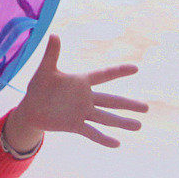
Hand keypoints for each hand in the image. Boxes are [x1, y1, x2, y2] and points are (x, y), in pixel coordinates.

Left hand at [6, 35, 148, 150]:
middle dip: (128, 104)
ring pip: (106, 118)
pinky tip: (118, 144)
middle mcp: (85, 98)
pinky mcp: (75, 125)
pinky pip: (92, 132)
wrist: (31, 108)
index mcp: (81, 81)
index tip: (136, 68)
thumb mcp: (45, 70)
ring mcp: (82, 112)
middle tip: (147, 108)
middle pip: (111, 100)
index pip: (103, 75)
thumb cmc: (39, 86)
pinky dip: (103, 138)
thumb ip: (51, 54)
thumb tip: (54, 34)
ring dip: (121, 122)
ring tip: (139, 126)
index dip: (118, 71)